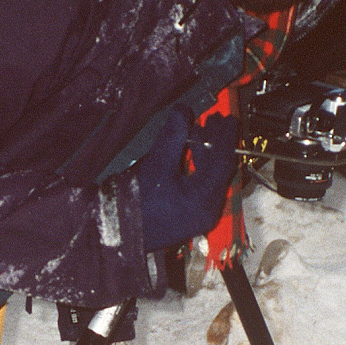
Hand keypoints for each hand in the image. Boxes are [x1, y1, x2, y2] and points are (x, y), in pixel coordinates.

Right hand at [135, 109, 237, 251]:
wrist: (116, 233)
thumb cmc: (136, 203)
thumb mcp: (156, 165)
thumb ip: (173, 137)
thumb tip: (182, 111)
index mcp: (204, 200)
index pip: (223, 162)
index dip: (226, 137)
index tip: (229, 118)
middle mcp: (207, 210)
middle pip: (218, 170)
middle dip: (216, 143)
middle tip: (213, 120)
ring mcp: (198, 216)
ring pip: (209, 177)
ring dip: (205, 153)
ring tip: (197, 131)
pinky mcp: (187, 218)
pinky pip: (200, 186)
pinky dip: (196, 167)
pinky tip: (187, 152)